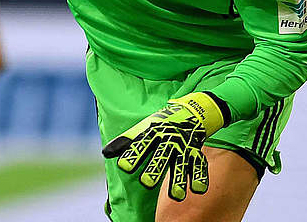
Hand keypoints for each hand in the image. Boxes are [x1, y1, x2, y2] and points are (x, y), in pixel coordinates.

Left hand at [102, 91, 227, 201]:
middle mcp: (169, 139)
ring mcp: (184, 146)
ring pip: (181, 163)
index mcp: (154, 131)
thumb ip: (126, 141)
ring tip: (176, 196)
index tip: (124, 166)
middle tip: (146, 183)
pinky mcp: (196, 152)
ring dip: (179, 179)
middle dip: (155, 169)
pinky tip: (198, 189)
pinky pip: (199, 164)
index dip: (133, 154)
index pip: (142, 143)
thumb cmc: (162, 122)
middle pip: (162, 155)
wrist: (193, 110)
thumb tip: (105, 153)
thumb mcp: (144, 127)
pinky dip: (200, 176)